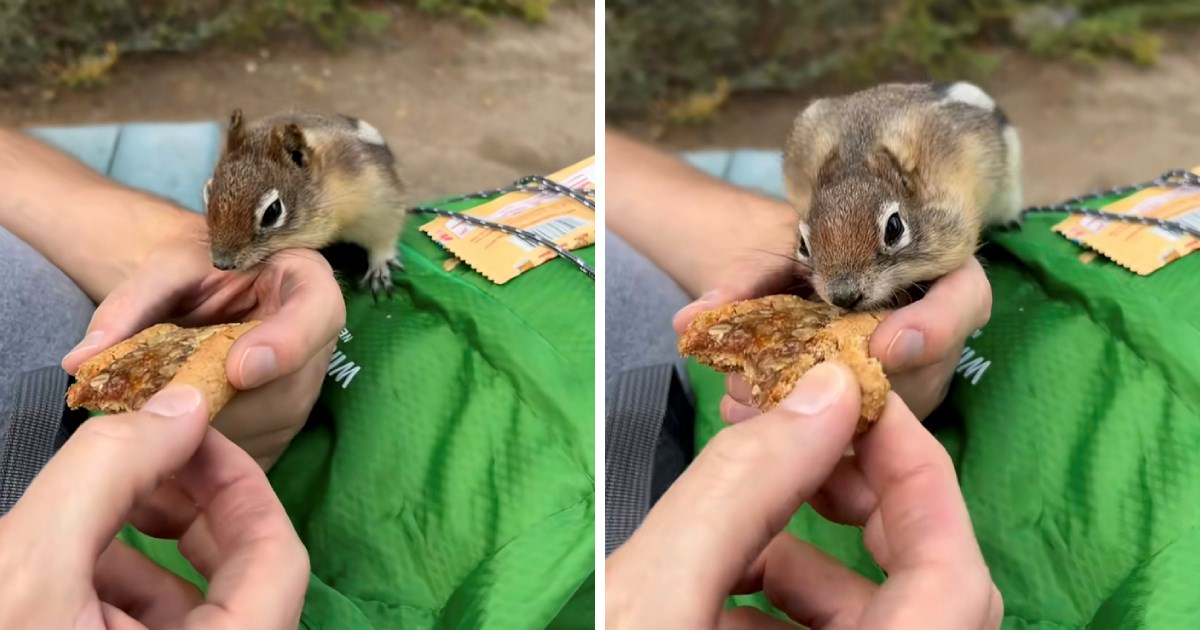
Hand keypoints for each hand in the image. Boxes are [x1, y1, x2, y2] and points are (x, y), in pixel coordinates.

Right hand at [0, 385, 308, 628]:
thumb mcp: (27, 568)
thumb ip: (108, 475)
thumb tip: (181, 406)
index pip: (279, 557)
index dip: (238, 483)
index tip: (187, 432)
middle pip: (240, 577)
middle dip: (190, 507)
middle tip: (143, 455)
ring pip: (188, 606)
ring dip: (145, 544)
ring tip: (90, 505)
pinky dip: (113, 588)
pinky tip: (66, 559)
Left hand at [62, 229, 345, 468]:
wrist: (206, 283)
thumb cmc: (196, 264)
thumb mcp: (165, 267)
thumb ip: (130, 305)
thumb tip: (81, 362)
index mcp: (304, 281)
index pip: (318, 314)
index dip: (286, 344)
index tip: (238, 369)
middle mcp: (318, 341)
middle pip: (287, 383)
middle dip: (222, 395)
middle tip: (154, 397)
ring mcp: (306, 389)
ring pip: (265, 422)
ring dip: (207, 422)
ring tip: (157, 403)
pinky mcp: (283, 427)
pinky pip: (248, 447)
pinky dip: (205, 445)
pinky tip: (171, 427)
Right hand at [606, 363, 1000, 628]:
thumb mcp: (653, 595)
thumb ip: (740, 492)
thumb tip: (826, 391)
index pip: (955, 573)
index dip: (915, 470)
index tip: (851, 400)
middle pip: (928, 589)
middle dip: (862, 504)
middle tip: (799, 440)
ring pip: (872, 618)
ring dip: (804, 555)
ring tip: (732, 512)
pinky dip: (778, 602)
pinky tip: (714, 579)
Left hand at [673, 257, 991, 420]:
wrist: (797, 278)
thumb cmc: (805, 253)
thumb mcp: (775, 255)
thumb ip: (739, 283)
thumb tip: (688, 322)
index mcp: (930, 270)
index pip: (967, 299)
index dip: (936, 325)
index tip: (884, 345)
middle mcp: (931, 335)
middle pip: (923, 374)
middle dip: (852, 387)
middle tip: (780, 383)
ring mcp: (909, 384)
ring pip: (885, 418)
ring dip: (817, 421)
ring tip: (745, 405)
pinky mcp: (881, 422)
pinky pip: (855, 445)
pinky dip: (805, 449)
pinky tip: (753, 439)